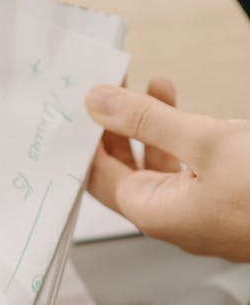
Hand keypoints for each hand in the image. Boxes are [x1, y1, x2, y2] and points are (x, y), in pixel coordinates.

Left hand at [85, 81, 249, 260]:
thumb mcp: (206, 143)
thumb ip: (148, 120)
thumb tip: (99, 103)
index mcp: (153, 212)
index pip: (95, 176)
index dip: (83, 137)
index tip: (80, 101)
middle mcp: (171, 219)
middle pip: (125, 170)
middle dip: (118, 125)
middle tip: (114, 88)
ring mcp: (199, 214)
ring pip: (161, 166)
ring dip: (154, 125)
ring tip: (156, 85)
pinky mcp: (224, 204)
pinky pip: (189, 171)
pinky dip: (183, 138)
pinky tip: (191, 114)